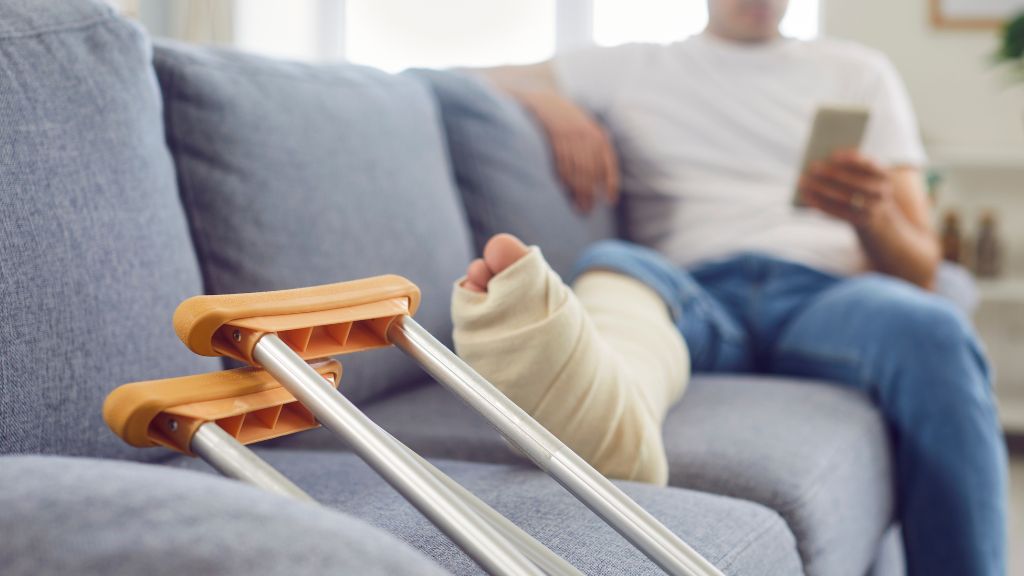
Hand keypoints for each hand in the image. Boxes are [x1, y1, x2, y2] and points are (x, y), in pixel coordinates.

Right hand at [517, 91, 619, 212]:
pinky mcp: (557, 141)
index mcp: (600, 136)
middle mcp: (588, 137)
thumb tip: (601, 182)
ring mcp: (572, 139)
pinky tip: (567, 191)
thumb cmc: (570, 123)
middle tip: (589, 210)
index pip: (609, 164)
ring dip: (579, 192)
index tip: (610, 200)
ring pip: (578, 171)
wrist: (549, 105)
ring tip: (579, 206)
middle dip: (591, 193)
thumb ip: (597, 152)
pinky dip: (566, 181)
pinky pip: (564, 165)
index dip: (611, 183)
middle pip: (592, 172)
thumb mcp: (588, 131)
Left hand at [798, 150, 897, 230]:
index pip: (870, 165)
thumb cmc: (864, 187)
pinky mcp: (859, 221)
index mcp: (884, 177)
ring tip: (803, 181)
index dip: (853, 160)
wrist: (879, 217)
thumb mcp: (864, 176)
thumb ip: (850, 168)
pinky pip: (837, 212)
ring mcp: (872, 209)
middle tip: (812, 166)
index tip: (833, 154)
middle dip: (831, 174)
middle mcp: (881, 193)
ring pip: (843, 198)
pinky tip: (807, 196)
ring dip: (821, 189)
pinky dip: (820, 204)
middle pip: (854, 183)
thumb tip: (822, 163)